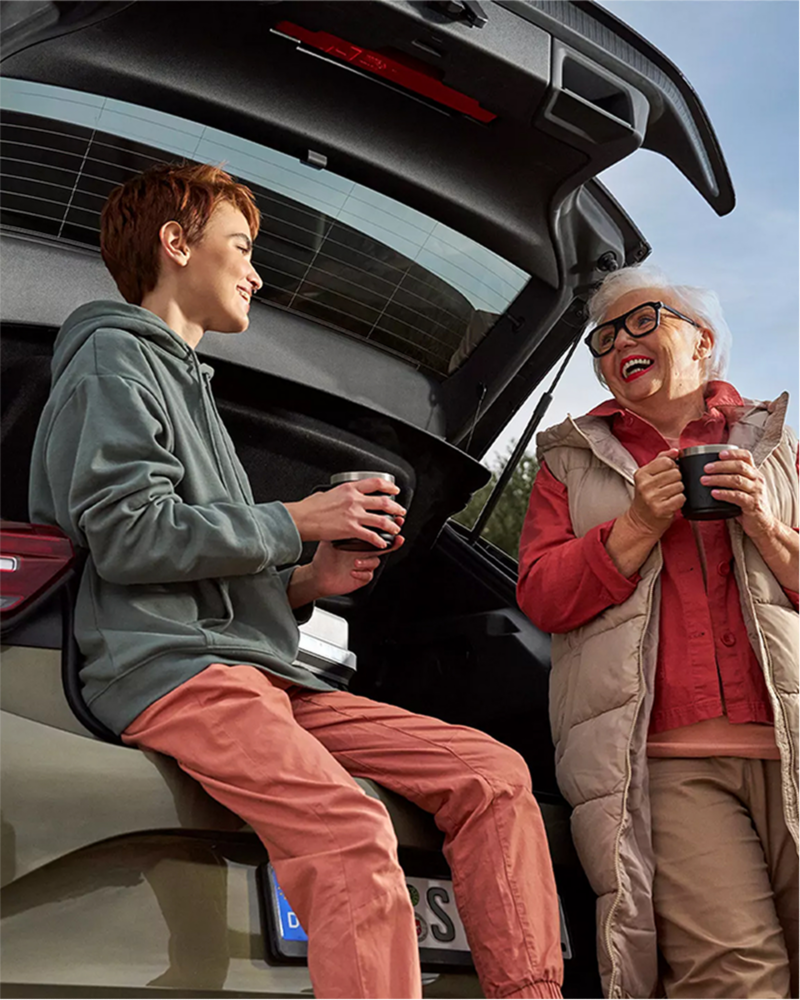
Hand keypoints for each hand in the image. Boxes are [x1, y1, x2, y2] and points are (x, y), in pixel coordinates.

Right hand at [285, 478, 405, 546]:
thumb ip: (337, 494)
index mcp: (349, 489)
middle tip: (400, 512)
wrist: (301, 519)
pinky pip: (371, 536)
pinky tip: (382, 544)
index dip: (389, 487)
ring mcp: (354, 515)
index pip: (376, 483)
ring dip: (392, 525)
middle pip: (383, 502)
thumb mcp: (326, 493)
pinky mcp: (351, 529)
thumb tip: (337, 495)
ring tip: (396, 528)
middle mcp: (354, 500)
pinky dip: (379, 541)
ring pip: (382, 520)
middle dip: (396, 508)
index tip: (395, 491)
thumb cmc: (309, 508)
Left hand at [308, 527, 404, 597]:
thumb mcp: (334, 535)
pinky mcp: (362, 577)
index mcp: (361, 540)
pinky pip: (368, 575)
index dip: (389, 525)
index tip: (397, 519)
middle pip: (385, 547)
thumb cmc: (327, 556)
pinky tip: (352, 571)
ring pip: (376, 562)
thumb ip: (343, 522)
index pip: (377, 531)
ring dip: (368, 561)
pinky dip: (361, 573)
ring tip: (356, 561)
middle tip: (396, 538)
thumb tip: (344, 501)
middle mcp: (366, 553)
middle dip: (393, 542)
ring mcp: (365, 565)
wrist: (320, 574)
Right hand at [626, 448, 684, 537]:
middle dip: (677, 479)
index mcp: (641, 474)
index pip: (666, 461)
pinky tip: (672, 502)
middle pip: (676, 473)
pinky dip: (680, 500)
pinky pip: (681, 498)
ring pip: (680, 486)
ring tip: (669, 495)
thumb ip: (661, 460)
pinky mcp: (661, 509)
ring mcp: (652, 498)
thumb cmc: (646, 498)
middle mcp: (645, 485)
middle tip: (669, 486)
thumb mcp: (648, 477)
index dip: (673, 466)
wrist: (640, 521)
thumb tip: (675, 451)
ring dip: (679, 491)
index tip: (668, 473)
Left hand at [700, 448, 775, 538]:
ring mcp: (756, 492)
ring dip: (718, 479)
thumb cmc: (748, 506)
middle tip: (706, 468)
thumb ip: (731, 480)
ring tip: (704, 480)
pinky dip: (724, 494)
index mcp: (754, 474)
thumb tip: (708, 473)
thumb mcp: (743, 489)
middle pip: (739, 466)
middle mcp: (757, 480)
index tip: (719, 454)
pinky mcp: (753, 505)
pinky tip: (714, 493)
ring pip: (737, 480)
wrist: (763, 525)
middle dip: (720, 466)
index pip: (746, 457)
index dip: (733, 453)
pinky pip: (737, 496)